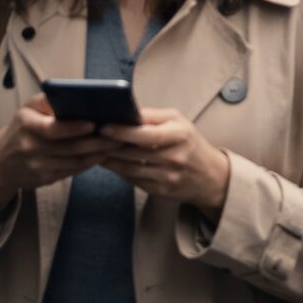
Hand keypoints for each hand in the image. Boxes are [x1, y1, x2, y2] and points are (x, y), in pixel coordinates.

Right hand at [0, 94, 121, 220]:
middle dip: (97, 142)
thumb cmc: (20, 128)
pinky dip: (89, 164)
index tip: (95, 124)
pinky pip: (71, 172)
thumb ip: (49, 101)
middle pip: (69, 148)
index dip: (74, 128)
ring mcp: (37, 167)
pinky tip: (103, 155)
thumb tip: (78, 94)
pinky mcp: (44, 180)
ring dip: (98, 154)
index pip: (52, 128)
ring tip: (118, 145)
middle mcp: (30, 148)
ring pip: (74, 162)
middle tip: (120, 136)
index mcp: (27, 125)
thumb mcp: (27, 110)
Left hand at [100, 108, 231, 218]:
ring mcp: (169, 177)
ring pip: (130, 169)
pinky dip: (120, 172)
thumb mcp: (178, 122)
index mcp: (180, 135)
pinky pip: (134, 181)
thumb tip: (124, 111)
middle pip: (134, 153)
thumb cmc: (189, 142)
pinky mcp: (162, 191)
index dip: (123, 132)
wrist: (210, 176)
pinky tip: (111, 163)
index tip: (104, 127)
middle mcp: (176, 157)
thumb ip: (152, 116)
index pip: (147, 135)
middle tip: (92, 138)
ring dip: (110, 160)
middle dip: (110, 146)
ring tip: (96, 150)